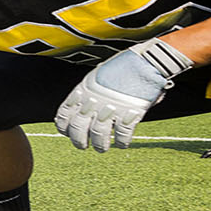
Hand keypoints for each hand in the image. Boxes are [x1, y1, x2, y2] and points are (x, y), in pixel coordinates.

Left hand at [54, 37, 193, 151]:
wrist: (146, 61)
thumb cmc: (123, 66)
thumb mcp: (99, 75)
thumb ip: (91, 93)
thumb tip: (86, 108)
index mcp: (84, 89)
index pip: (65, 112)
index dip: (64, 126)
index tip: (66, 133)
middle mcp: (94, 100)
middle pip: (79, 127)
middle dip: (78, 140)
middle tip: (82, 146)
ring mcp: (111, 107)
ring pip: (98, 134)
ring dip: (99, 145)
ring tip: (101, 149)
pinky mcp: (130, 113)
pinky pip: (122, 134)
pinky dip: (121, 142)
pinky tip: (122, 144)